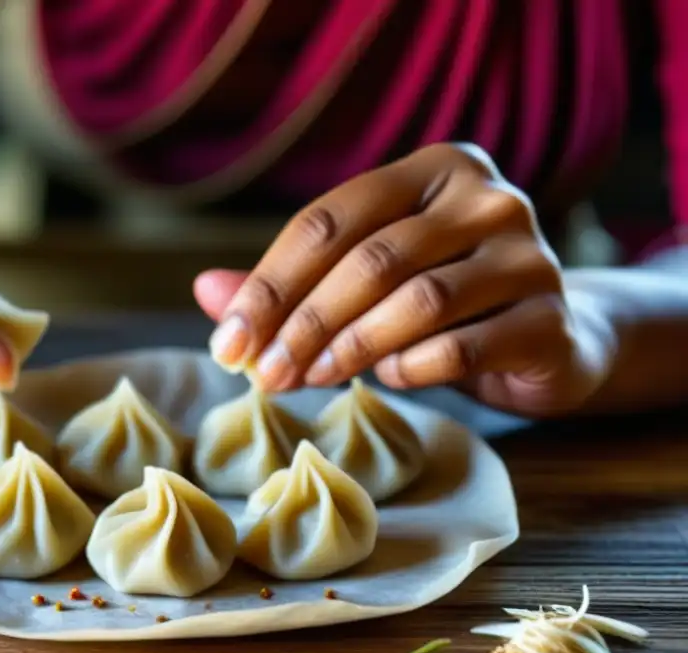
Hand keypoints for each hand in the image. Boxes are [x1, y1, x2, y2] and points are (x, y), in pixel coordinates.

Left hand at [194, 143, 614, 417]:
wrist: (549, 338)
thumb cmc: (442, 304)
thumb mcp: (366, 283)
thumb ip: (292, 285)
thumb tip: (206, 292)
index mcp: (432, 170)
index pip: (329, 219)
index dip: (270, 283)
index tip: (228, 343)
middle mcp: (486, 198)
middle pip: (371, 260)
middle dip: (303, 324)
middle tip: (263, 376)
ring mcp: (529, 255)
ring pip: (418, 301)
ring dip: (350, 347)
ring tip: (311, 378)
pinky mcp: (550, 318)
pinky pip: (462, 347)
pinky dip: (410, 369)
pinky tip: (389, 379)